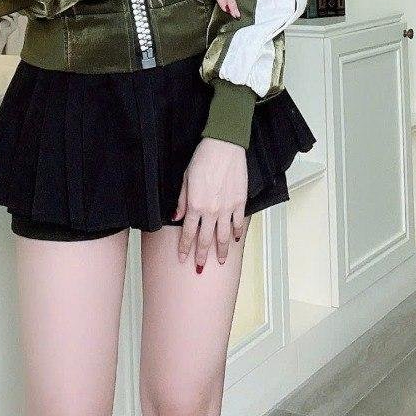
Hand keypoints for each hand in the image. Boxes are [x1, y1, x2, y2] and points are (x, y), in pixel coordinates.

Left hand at [173, 137, 248, 269]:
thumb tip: (176, 216)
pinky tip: (235, 239)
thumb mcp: (185, 179)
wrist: (223, 148)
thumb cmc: (203, 159)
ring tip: (220, 261)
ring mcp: (226, 208)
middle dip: (201, 256)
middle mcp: (210, 211)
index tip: (183, 258)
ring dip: (221, 251)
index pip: (188, 233)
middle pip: (205, 239)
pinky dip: (236, 233)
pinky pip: (238, 223)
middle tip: (200, 267)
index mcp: (195, 205)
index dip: (185, 248)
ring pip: (224, 236)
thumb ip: (181, 201)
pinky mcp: (239, 202)